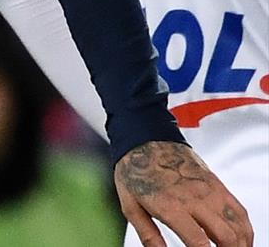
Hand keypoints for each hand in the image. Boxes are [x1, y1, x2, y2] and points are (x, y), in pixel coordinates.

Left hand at [115, 140, 252, 246]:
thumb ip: (148, 234)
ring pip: (238, 226)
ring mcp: (210, 191)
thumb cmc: (136, 171)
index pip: (199, 242)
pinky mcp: (218, 185)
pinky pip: (239, 211)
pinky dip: (245, 229)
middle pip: (226, 237)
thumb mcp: (130, 206)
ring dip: (240, 244)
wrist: (146, 139)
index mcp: (171, 206)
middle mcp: (195, 199)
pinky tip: (240, 239)